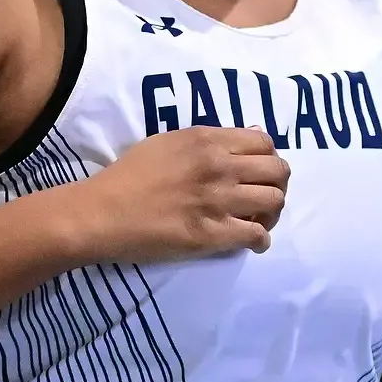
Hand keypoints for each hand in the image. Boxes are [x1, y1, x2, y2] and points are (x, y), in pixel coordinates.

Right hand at [73, 126, 289, 263]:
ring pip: (274, 201)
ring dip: (272, 212)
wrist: (103, 212)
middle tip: (264, 197)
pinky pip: (257, 235)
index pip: (264, 143)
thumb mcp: (168, 142)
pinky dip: (261, 239)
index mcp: (207, 140)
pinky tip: (252, 241)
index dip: (269, 158)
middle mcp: (220, 166)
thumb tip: (243, 143)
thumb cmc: (128, 176)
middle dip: (278, 184)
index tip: (259, 171)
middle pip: (277, 171)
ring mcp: (219, 200)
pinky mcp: (213, 233)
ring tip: (258, 220)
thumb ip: (206, 141)